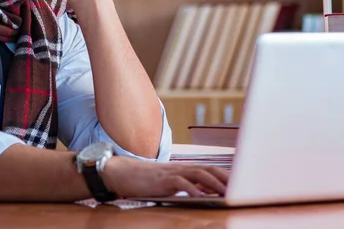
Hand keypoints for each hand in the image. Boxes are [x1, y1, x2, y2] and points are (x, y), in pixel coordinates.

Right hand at [102, 156, 228, 198]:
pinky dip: (192, 189)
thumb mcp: (169, 183)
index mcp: (184, 169)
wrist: (124, 173)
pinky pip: (180, 183)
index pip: (209, 168)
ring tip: (227, 193)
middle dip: (225, 178)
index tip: (239, 183)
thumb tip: (206, 192)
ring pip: (198, 174)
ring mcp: (172, 173)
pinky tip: (200, 196)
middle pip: (208, 169)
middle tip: (240, 188)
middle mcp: (181, 168)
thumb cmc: (147, 180)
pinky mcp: (163, 180)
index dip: (224, 175)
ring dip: (214, 183)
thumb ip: (187, 185)